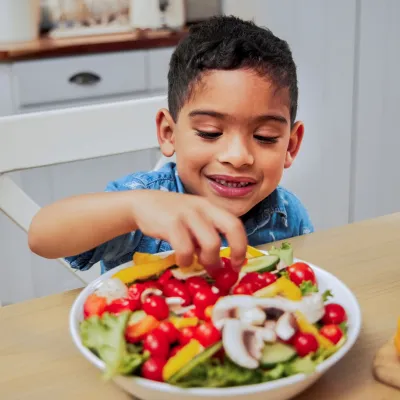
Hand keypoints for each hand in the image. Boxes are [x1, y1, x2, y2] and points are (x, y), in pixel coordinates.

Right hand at [130, 191, 246, 271]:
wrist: (143, 203)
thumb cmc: (171, 216)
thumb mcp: (193, 220)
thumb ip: (205, 237)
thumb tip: (218, 263)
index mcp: (212, 207)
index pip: (236, 224)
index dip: (242, 246)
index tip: (237, 264)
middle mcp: (204, 208)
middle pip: (232, 227)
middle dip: (236, 251)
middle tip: (225, 267)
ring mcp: (189, 214)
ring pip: (211, 242)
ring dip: (208, 260)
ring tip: (198, 264)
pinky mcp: (172, 223)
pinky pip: (186, 248)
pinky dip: (186, 260)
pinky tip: (181, 260)